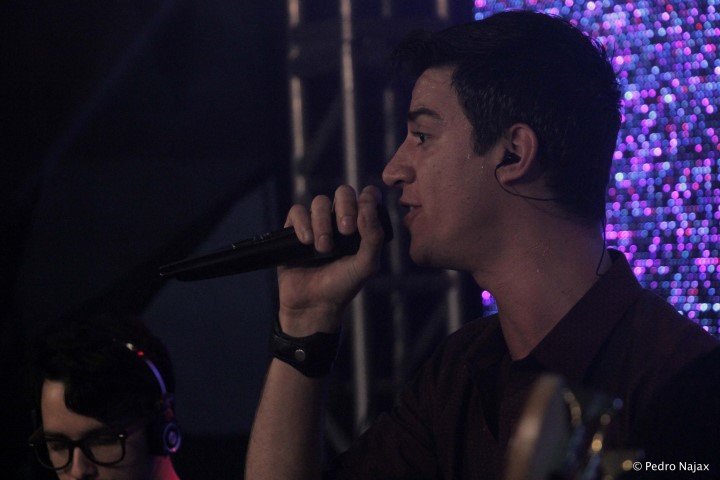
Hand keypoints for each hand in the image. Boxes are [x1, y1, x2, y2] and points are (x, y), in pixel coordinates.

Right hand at [278, 185, 385, 335]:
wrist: (314, 304)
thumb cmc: (343, 285)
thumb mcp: (367, 264)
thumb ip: (374, 236)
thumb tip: (368, 205)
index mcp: (361, 225)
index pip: (367, 196)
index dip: (368, 198)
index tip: (365, 213)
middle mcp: (339, 220)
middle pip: (343, 192)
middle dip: (345, 206)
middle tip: (346, 230)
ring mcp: (316, 224)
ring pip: (319, 201)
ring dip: (322, 222)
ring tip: (324, 248)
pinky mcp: (294, 230)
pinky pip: (297, 211)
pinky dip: (302, 224)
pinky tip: (306, 243)